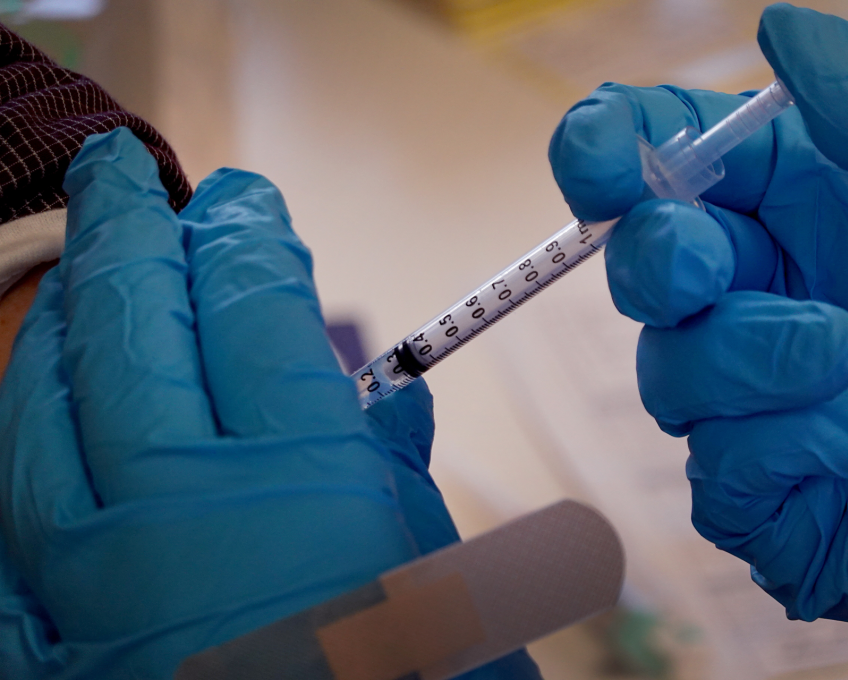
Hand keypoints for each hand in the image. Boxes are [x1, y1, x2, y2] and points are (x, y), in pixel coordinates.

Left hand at [0, 128, 539, 679]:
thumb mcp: (444, 595)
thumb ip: (398, 479)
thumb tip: (383, 402)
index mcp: (301, 493)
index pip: (254, 310)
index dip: (248, 238)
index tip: (245, 201)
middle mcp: (178, 517)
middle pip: (134, 323)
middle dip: (134, 229)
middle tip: (130, 173)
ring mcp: (87, 578)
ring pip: (44, 396)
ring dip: (66, 313)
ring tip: (87, 263)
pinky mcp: (45, 633)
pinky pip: (9, 498)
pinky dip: (23, 422)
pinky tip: (40, 390)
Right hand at [549, 3, 847, 675]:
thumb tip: (784, 29)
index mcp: (811, 209)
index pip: (676, 160)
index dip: (612, 148)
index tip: (600, 158)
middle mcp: (770, 296)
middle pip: (642, 263)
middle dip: (654, 258)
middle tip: (702, 264)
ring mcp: (758, 401)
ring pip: (669, 371)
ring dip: (748, 360)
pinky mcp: (764, 495)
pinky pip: (716, 468)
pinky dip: (794, 445)